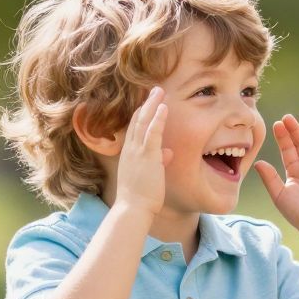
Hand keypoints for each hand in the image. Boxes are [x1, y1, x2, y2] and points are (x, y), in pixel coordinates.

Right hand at [114, 88, 169, 217]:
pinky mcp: (147, 156)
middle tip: (153, 90)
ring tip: (158, 90)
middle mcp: (130, 150)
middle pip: (137, 120)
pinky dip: (157, 118)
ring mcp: (137, 151)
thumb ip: (158, 162)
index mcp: (130, 154)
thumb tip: (168, 153)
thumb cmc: (140, 197)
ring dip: (151, 104)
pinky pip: (152, 132)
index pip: (134, 129)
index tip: (147, 102)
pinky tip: (163, 107)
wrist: (133, 208)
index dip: (141, 114)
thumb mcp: (149, 176)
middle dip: (145, 104)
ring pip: (143, 122)